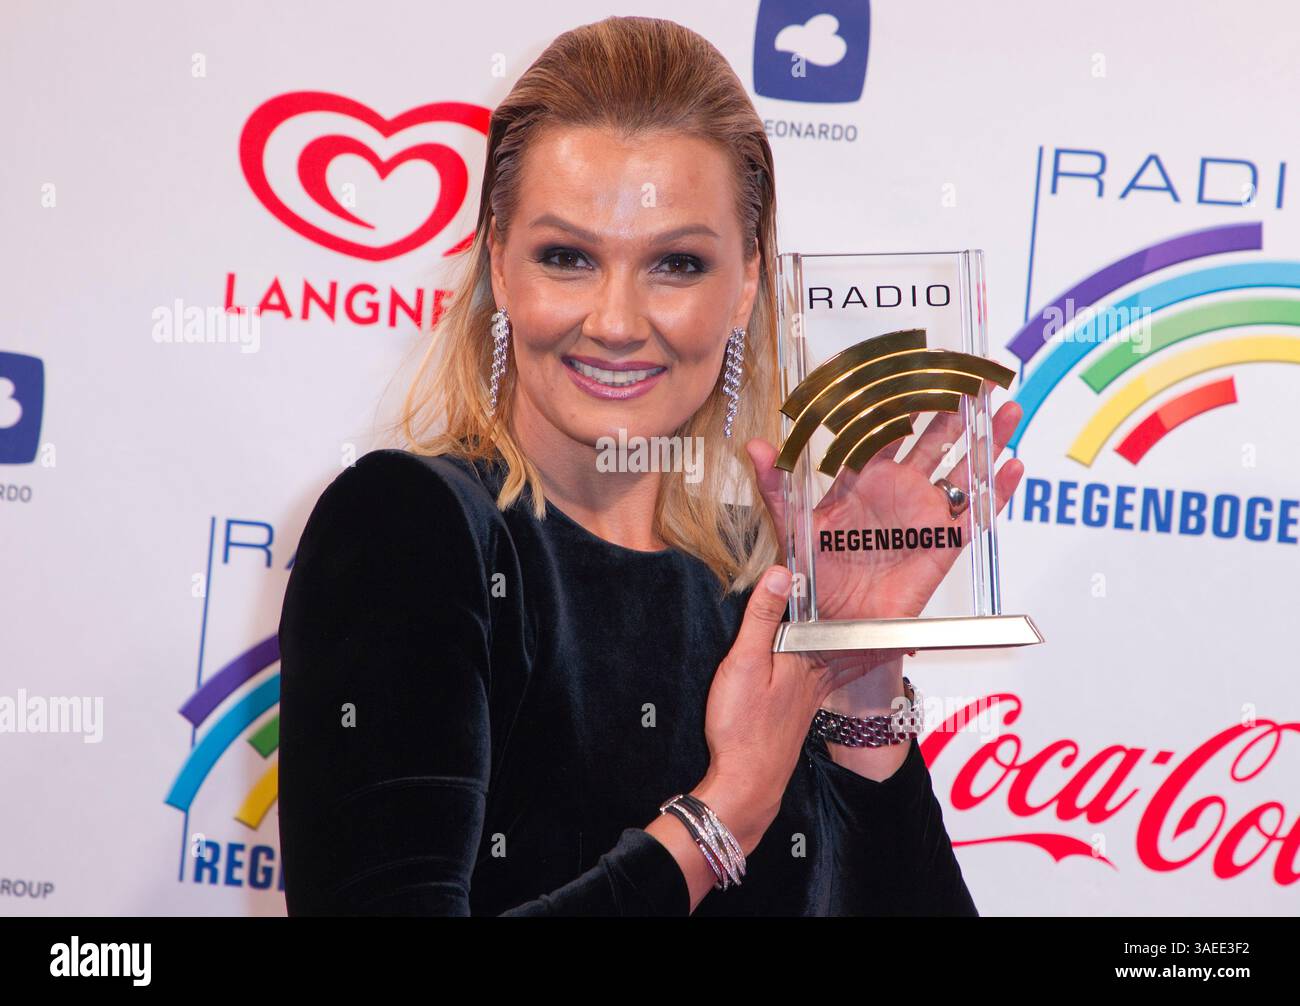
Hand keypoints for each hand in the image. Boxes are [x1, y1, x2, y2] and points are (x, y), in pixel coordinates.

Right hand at [696, 565, 874, 847]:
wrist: (745, 781)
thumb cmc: (743, 728)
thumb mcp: (745, 661)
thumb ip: (763, 617)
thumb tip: (782, 575)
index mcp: (807, 660)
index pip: (845, 628)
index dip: (872, 612)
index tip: (898, 596)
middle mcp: (816, 677)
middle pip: (851, 644)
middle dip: (871, 626)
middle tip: (895, 608)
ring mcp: (809, 694)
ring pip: (842, 661)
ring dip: (860, 645)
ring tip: (880, 632)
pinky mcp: (799, 708)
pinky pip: (828, 674)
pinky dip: (840, 662)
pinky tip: (834, 662)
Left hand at [747, 383, 1025, 629]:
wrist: (830, 628)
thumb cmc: (810, 577)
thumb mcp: (790, 525)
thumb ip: (775, 485)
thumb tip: (755, 447)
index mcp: (861, 480)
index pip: (887, 430)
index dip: (902, 400)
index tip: (917, 368)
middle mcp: (897, 491)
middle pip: (934, 441)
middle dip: (955, 409)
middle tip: (976, 378)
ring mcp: (921, 516)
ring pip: (962, 470)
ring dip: (986, 440)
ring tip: (1007, 410)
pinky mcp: (940, 546)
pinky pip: (973, 516)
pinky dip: (995, 492)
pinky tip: (1009, 467)